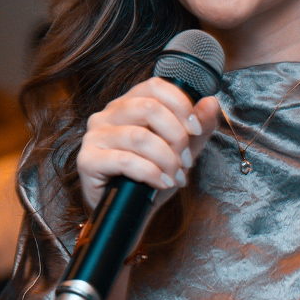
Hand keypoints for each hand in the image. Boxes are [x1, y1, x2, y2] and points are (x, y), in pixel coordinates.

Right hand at [77, 78, 219, 210]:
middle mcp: (108, 114)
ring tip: (175, 176)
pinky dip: (150, 173)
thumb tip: (211, 102)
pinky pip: (125, 160)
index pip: (155, 86)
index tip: (196, 129)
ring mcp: (95, 136)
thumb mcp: (183, 150)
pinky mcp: (87, 160)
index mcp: (129, 104)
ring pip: (139, 137)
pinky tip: (160, 183)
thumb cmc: (152, 177)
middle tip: (186, 161)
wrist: (130, 213)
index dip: (181, 105)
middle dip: (176, 137)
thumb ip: (199, 126)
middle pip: (149, 108)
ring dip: (166, 159)